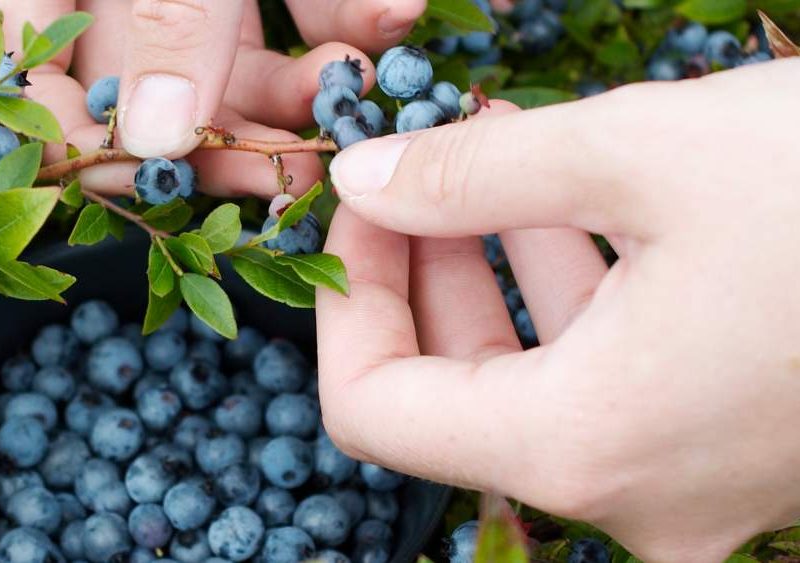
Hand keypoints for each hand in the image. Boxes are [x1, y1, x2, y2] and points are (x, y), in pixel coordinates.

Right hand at [0, 0, 424, 198]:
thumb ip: (167, 14)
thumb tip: (155, 139)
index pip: (26, 79)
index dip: (79, 144)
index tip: (151, 187)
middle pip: (152, 86)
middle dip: (225, 135)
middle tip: (288, 175)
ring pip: (237, 58)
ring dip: (300, 89)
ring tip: (353, 95)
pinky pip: (300, 6)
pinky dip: (346, 18)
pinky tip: (396, 13)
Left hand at [315, 59, 799, 561]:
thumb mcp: (645, 153)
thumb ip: (473, 172)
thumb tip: (361, 182)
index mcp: (584, 444)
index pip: (374, 410)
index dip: (348, 303)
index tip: (362, 207)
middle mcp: (631, 494)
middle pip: (452, 395)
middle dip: (423, 270)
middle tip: (423, 165)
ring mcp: (689, 487)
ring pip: (534, 378)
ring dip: (498, 264)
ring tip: (494, 151)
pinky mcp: (736, 450)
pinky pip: (611, 376)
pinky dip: (576, 289)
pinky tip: (574, 196)